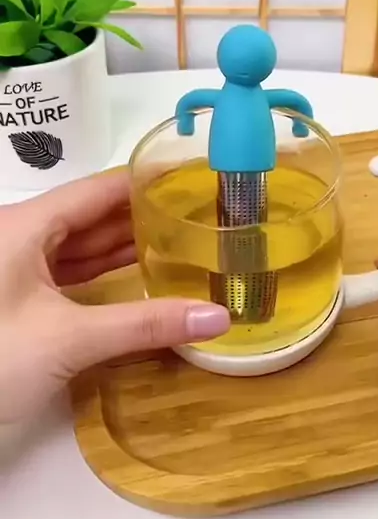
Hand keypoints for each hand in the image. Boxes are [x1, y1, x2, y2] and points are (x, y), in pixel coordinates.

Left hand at [0, 169, 229, 421]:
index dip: (143, 182)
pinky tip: (134, 278)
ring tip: (177, 242)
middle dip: (140, 217)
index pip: (97, 191)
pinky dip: (100, 276)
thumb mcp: (69, 339)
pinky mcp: (14, 300)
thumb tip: (216, 319)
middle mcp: (17, 238)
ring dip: (122, 248)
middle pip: (89, 217)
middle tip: (195, 215)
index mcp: (23, 226)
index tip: (189, 178)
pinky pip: (65, 276)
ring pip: (76, 248)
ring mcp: (13, 270)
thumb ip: (144, 325)